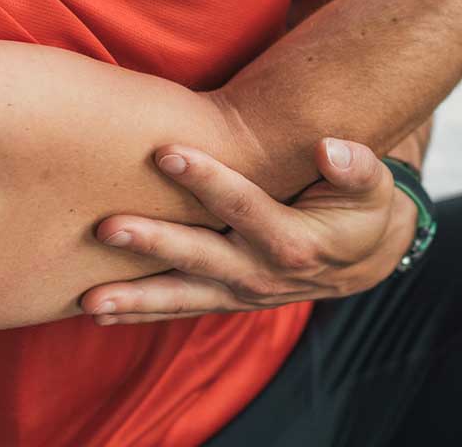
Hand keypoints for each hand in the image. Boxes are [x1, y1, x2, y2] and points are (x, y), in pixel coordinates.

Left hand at [80, 138, 417, 324]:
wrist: (366, 258)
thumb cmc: (361, 209)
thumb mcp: (372, 185)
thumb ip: (356, 166)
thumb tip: (331, 148)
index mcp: (294, 240)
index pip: (244, 206)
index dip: (207, 179)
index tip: (166, 152)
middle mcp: (261, 273)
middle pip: (200, 257)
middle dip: (153, 244)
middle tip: (107, 228)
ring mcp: (240, 292)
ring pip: (182, 297)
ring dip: (135, 299)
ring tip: (88, 300)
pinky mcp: (226, 299)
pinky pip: (180, 309)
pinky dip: (141, 314)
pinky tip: (97, 312)